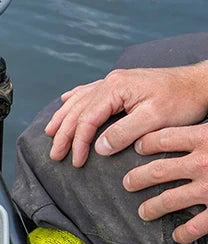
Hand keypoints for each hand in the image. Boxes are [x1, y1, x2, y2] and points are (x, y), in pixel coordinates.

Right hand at [44, 61, 207, 167]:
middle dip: (63, 134)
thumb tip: (98, 147)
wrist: (199, 83)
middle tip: (54, 155)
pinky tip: (65, 101)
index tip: (76, 162)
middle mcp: (111, 82)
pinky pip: (89, 90)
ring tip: (49, 133)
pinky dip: (75, 99)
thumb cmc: (181, 100)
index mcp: (116, 88)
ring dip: (63, 118)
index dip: (78, 142)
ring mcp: (115, 82)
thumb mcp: (154, 119)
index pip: (87, 119)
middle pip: (78, 110)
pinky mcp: (121, 84)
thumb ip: (123, 133)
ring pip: (79, 100)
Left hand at [123, 120, 207, 243]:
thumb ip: (205, 132)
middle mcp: (203, 162)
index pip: (164, 138)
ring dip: (152, 207)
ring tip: (144, 211)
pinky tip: (177, 235)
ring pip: (169, 200)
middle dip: (137, 178)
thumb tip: (190, 131)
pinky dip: (184, 232)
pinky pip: (196, 225)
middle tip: (128, 182)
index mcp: (205, 137)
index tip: (138, 148)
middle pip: (158, 171)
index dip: (147, 143)